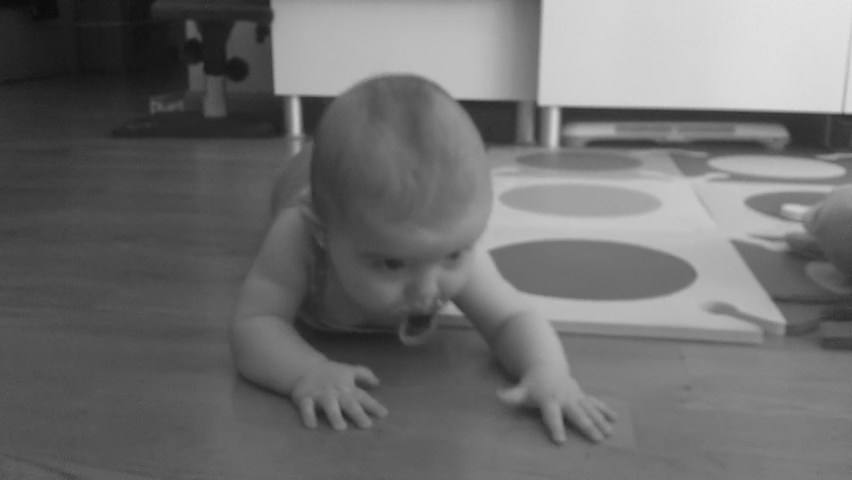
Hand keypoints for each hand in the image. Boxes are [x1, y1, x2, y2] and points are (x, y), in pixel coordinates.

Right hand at [291, 360, 387, 430]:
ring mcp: (320, 394)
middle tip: (366, 425)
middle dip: (357, 413)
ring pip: (329, 404)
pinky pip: (306, 407)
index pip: (363, 397)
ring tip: (341, 428)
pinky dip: (308, 415)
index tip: (384, 414)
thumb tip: (378, 382)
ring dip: (335, 415)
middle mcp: (336, 391)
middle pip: (348, 403)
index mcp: (347, 387)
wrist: (306, 367)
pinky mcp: (305, 397)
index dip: (373, 405)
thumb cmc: (331, 373)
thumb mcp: (349, 371)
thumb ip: (364, 375)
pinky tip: (312, 426)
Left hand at [498, 366, 616, 443]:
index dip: (555, 427)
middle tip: (596, 439)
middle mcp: (564, 398)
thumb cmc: (532, 384)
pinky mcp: (582, 395)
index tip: (560, 440)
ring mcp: (575, 396)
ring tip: (608, 434)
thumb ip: (512, 395)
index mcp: (549, 400)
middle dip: (586, 426)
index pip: (552, 416)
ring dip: (600, 421)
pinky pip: (594, 403)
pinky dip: (604, 410)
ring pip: (589, 409)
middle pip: (576, 414)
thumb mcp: (521, 389)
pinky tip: (614, 419)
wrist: (546, 367)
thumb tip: (498, 395)